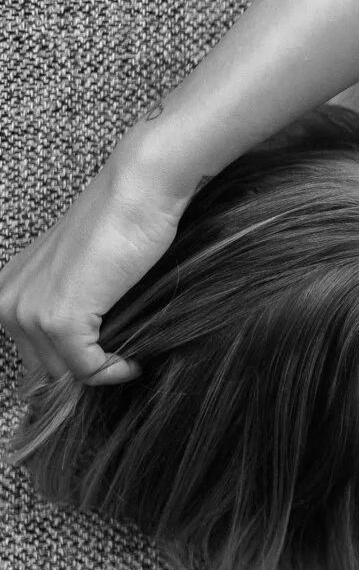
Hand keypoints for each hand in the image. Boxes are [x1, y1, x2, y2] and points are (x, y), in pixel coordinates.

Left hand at [0, 160, 186, 384]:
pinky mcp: (59, 319)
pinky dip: (114, 371)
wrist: (136, 196)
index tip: (105, 365)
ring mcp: (29, 311)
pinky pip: (86, 368)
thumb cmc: (119, 226)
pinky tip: (133, 360)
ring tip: (130, 358)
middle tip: (122, 362)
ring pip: (65, 372)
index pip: (31, 354)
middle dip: (86, 371)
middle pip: (45, 368)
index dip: (70, 366)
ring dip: (102, 373)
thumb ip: (71, 308)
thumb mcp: (80, 273)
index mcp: (7, 289)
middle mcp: (7, 301)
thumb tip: (90, 356)